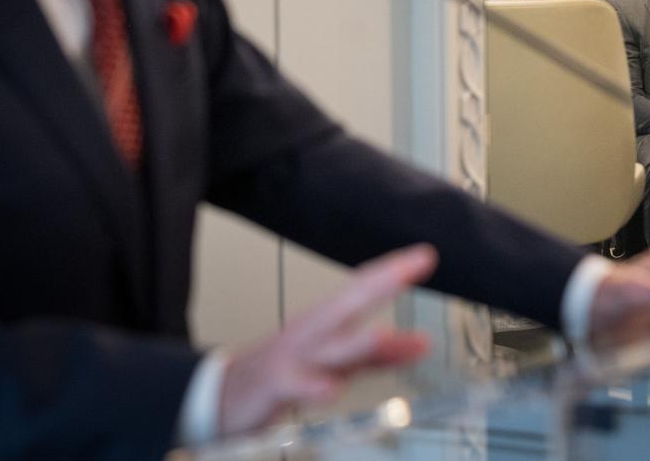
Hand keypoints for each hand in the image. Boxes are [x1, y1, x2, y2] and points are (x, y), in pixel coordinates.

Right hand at [217, 244, 436, 435]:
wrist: (224, 394)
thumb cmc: (286, 370)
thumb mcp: (338, 361)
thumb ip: (381, 354)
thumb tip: (422, 343)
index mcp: (327, 321)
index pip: (363, 288)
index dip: (394, 271)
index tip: (425, 255)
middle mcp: (312, 332)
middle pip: (348, 303)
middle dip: (379, 284)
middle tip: (409, 267)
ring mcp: (293, 356)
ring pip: (327, 346)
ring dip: (355, 341)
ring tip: (382, 333)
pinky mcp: (274, 385)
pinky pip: (295, 385)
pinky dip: (313, 386)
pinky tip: (331, 388)